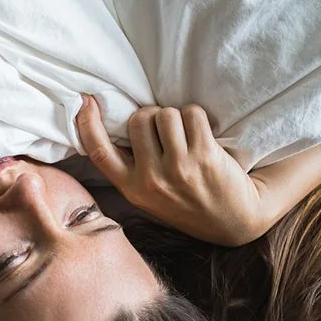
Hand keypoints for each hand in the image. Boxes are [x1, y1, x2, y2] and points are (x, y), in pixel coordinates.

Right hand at [74, 95, 266, 245]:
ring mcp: (178, 168)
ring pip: (165, 114)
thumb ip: (132, 167)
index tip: (85, 100)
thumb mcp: (150, 195)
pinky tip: (203, 135)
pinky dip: (197, 117)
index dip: (88, 123)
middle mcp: (151, 179)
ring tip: (187, 136)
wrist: (235, 221)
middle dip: (152, 116)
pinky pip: (192, 114)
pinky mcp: (204, 156)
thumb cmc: (189, 202)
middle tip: (166, 131)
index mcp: (132, 189)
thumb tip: (116, 123)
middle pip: (138, 120)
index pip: (100, 152)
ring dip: (177, 117)